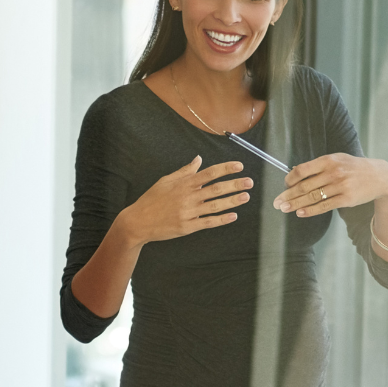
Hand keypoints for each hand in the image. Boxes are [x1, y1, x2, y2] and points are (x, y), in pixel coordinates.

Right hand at [115, 157, 251, 245]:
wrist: (138, 222)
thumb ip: (184, 171)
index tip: (239, 166)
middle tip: (249, 182)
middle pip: (216, 189)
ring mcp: (188, 213)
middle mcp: (188, 197)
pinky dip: (221, 219)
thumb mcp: (165, 181)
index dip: (226, 169)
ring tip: (245, 197)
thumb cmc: (151, 200)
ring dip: (232, 201)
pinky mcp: (187, 227)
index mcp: (183, 184)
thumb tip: (198, 159)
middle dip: (235, 184)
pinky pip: (208, 222)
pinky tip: (233, 216)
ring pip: (215, 206)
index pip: (209, 173)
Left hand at [273, 153, 387, 216]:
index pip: (302, 170)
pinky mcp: (346, 199)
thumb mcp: (338, 159)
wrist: (380, 176)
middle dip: (288, 195)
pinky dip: (310, 210)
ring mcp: (340, 186)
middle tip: (277, 202)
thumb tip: (295, 174)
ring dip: (295, 204)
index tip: (284, 185)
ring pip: (312, 197)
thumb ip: (318, 166)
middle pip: (304, 186)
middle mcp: (333, 172)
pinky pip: (324, 206)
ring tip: (284, 209)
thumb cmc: (354, 168)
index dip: (290, 179)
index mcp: (328, 160)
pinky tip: (300, 213)